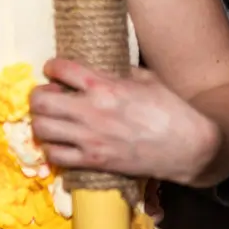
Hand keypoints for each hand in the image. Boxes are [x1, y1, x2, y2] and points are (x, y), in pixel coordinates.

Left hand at [29, 58, 220, 186]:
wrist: (190, 147)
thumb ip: (116, 72)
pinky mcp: (94, 161)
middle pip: (40, 101)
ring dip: (41, 122)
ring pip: (40, 129)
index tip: (54, 70)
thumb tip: (97, 69)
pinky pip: (55, 156)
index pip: (60, 68)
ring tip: (52, 120)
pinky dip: (52, 148)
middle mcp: (91, 111)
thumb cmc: (172, 109)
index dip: (52, 66)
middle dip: (38, 96)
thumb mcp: (146, 79)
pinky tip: (60, 143)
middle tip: (48, 96)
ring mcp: (90, 138)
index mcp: (104, 85)